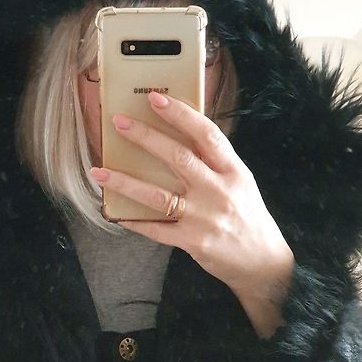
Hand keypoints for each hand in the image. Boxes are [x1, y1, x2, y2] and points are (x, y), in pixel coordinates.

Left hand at [88, 91, 294, 305]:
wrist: (262, 262)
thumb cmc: (248, 216)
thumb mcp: (241, 182)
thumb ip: (215, 162)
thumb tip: (180, 136)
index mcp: (233, 171)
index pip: (207, 135)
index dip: (181, 114)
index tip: (155, 99)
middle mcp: (218, 191)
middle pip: (178, 158)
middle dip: (146, 138)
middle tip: (119, 122)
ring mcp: (204, 218)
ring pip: (158, 195)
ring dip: (125, 182)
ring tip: (99, 171)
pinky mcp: (192, 241)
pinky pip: (156, 229)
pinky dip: (134, 221)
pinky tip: (115, 213)